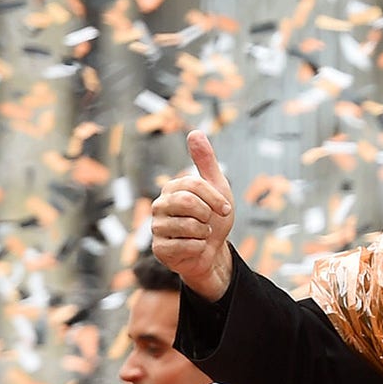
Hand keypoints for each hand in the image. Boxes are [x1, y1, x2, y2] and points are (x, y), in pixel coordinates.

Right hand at [150, 130, 235, 301]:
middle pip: (189, 203)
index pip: (194, 186)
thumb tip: (195, 132)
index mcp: (172, 189)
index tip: (226, 209)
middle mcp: (159, 206)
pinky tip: (195, 248)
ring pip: (189, 226)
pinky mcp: (159, 249)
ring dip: (205, 233)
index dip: (215, 198)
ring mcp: (156, 228)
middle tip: (210, 222)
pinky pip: (186, 246)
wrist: (213, 251)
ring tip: (201, 235)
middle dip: (208, 215)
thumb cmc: (214, 218)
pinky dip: (199, 248)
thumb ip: (206, 161)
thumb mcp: (217, 186)